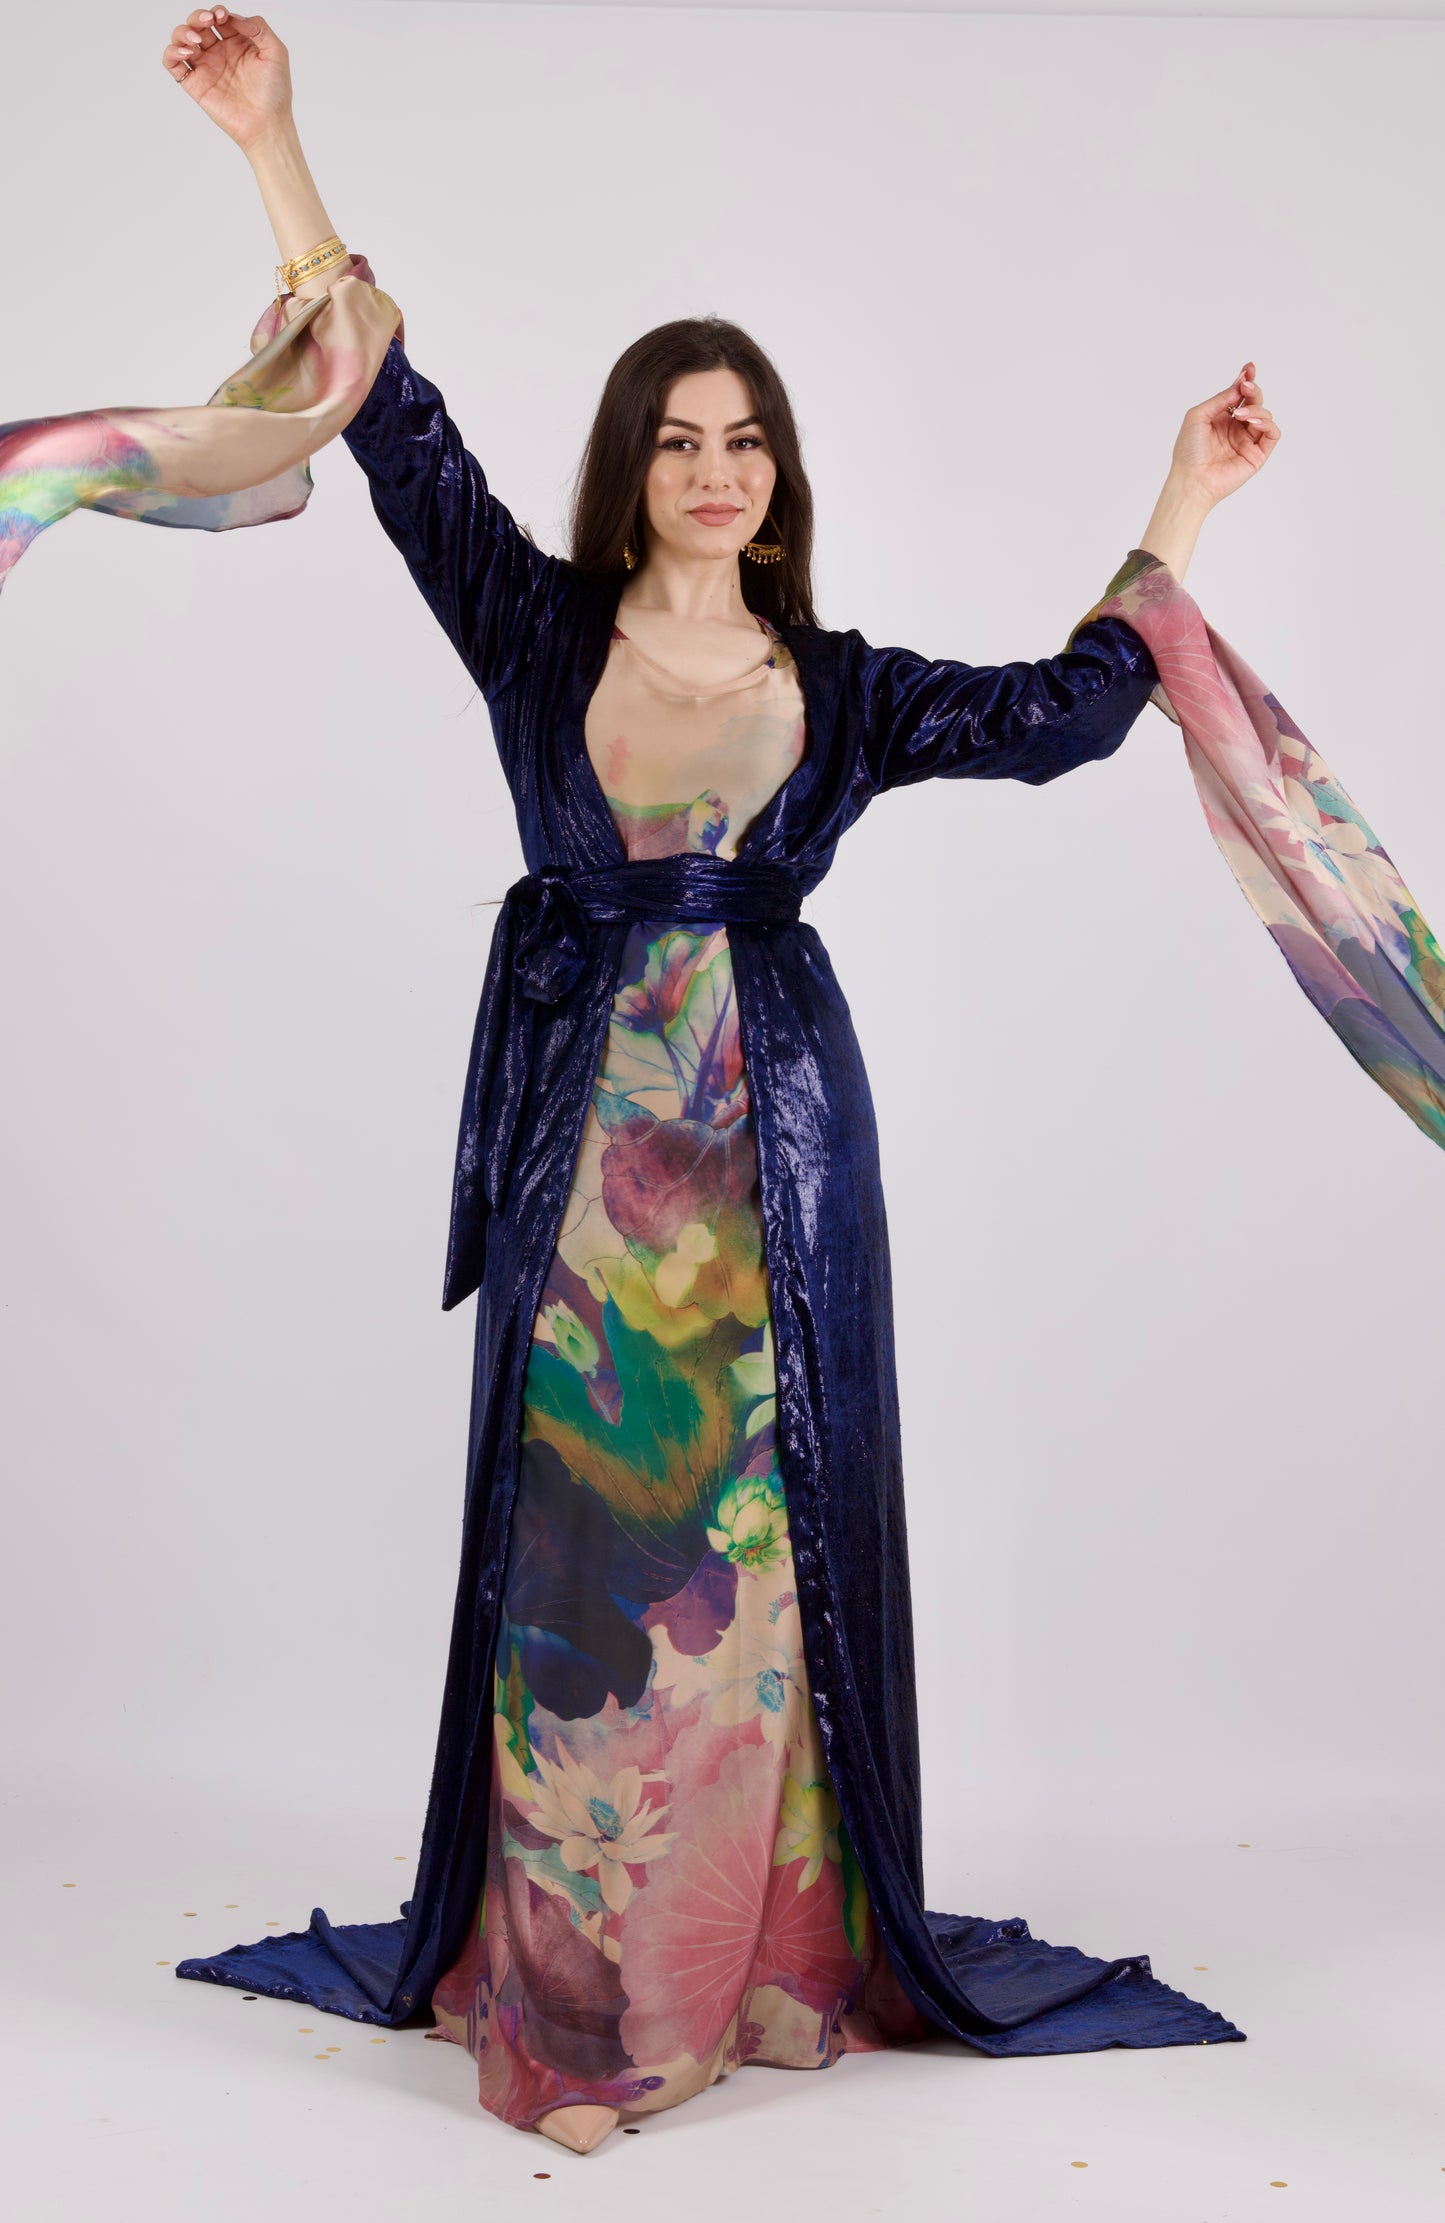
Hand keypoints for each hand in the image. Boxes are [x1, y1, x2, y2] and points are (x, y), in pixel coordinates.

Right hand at [161, 9, 292, 148]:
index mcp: (237, 43)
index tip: (223, 17)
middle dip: (198, 16)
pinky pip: (172, 63)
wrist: (267, 125)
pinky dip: (171, 52)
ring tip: (196, 40)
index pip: (218, 17)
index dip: (217, 12)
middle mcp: (219, 53)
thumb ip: (259, 27)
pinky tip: (186, 52)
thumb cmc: (275, 94)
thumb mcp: (277, 53)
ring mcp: (206, 67)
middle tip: (208, 22)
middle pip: (197, 23)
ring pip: (182, 38)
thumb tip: (234, 18)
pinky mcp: (195, 84)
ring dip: (183, 31)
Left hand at [1166, 362, 1281, 510]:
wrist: (1191, 480)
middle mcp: (1236, 428)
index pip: (1239, 395)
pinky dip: (1267, 423)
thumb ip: (1220, 399)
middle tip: (1246, 387)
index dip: (1246, 380)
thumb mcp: (1198, 416)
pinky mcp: (1257, 455)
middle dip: (1253, 390)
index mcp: (1221, 418)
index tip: (1249, 368)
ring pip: (1265, 415)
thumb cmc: (1188, 451)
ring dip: (1256, 409)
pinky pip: (1272, 434)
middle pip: (1254, 401)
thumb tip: (1240, 385)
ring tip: (1241, 415)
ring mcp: (1247, 441)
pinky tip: (1253, 422)